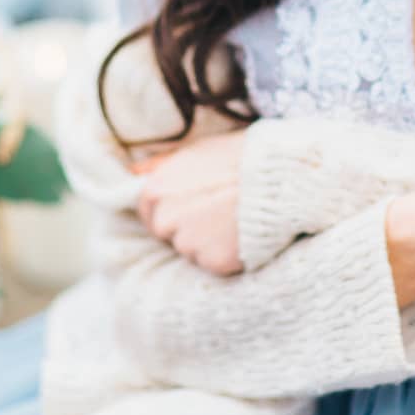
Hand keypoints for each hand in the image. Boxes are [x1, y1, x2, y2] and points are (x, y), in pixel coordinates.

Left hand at [128, 130, 246, 275]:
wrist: (279, 175)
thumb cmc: (240, 157)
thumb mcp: (198, 150)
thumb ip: (162, 164)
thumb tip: (134, 170)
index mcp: (156, 189)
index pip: (149, 213)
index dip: (173, 210)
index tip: (194, 205)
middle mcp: (165, 218)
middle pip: (169, 234)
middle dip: (190, 227)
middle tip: (220, 210)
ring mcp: (188, 242)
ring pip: (192, 251)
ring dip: (209, 241)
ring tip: (236, 218)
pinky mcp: (213, 261)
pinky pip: (214, 264)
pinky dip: (228, 255)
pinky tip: (244, 233)